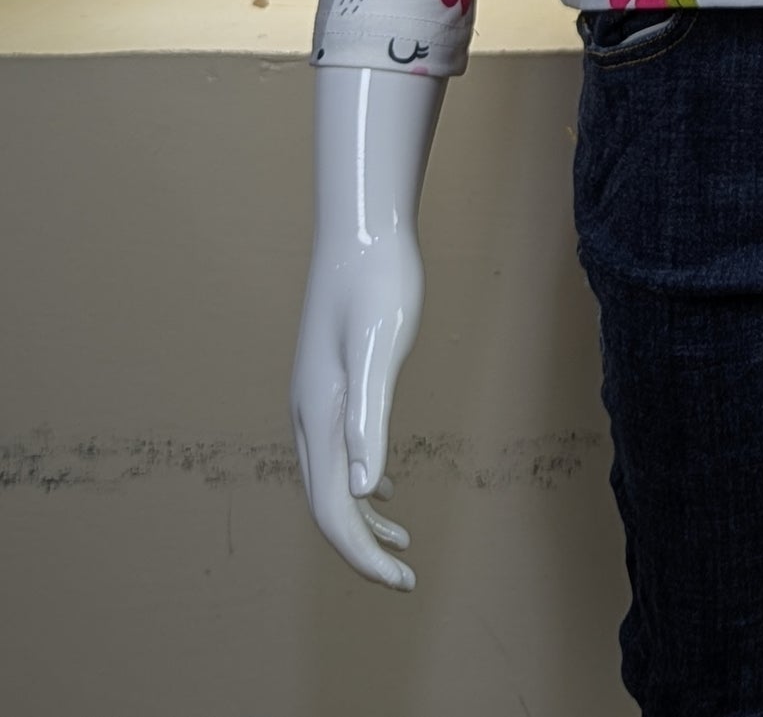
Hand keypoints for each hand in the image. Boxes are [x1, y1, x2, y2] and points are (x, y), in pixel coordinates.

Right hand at [292, 63, 444, 589]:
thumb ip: (369, 416)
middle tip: (406, 575)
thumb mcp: (379, 347)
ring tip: (401, 542)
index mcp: (321, 415)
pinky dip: (360, 481)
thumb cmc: (377, 282)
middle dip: (361, 547)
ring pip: (331, 480)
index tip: (401, 580)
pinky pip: (338, 449)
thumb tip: (363, 489)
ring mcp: (317, 396)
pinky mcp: (331, 378)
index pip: (332, 511)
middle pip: (326, 505)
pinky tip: (385, 488)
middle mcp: (310, 413)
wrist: (362, 228)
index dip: (362, 554)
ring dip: (361, 519)